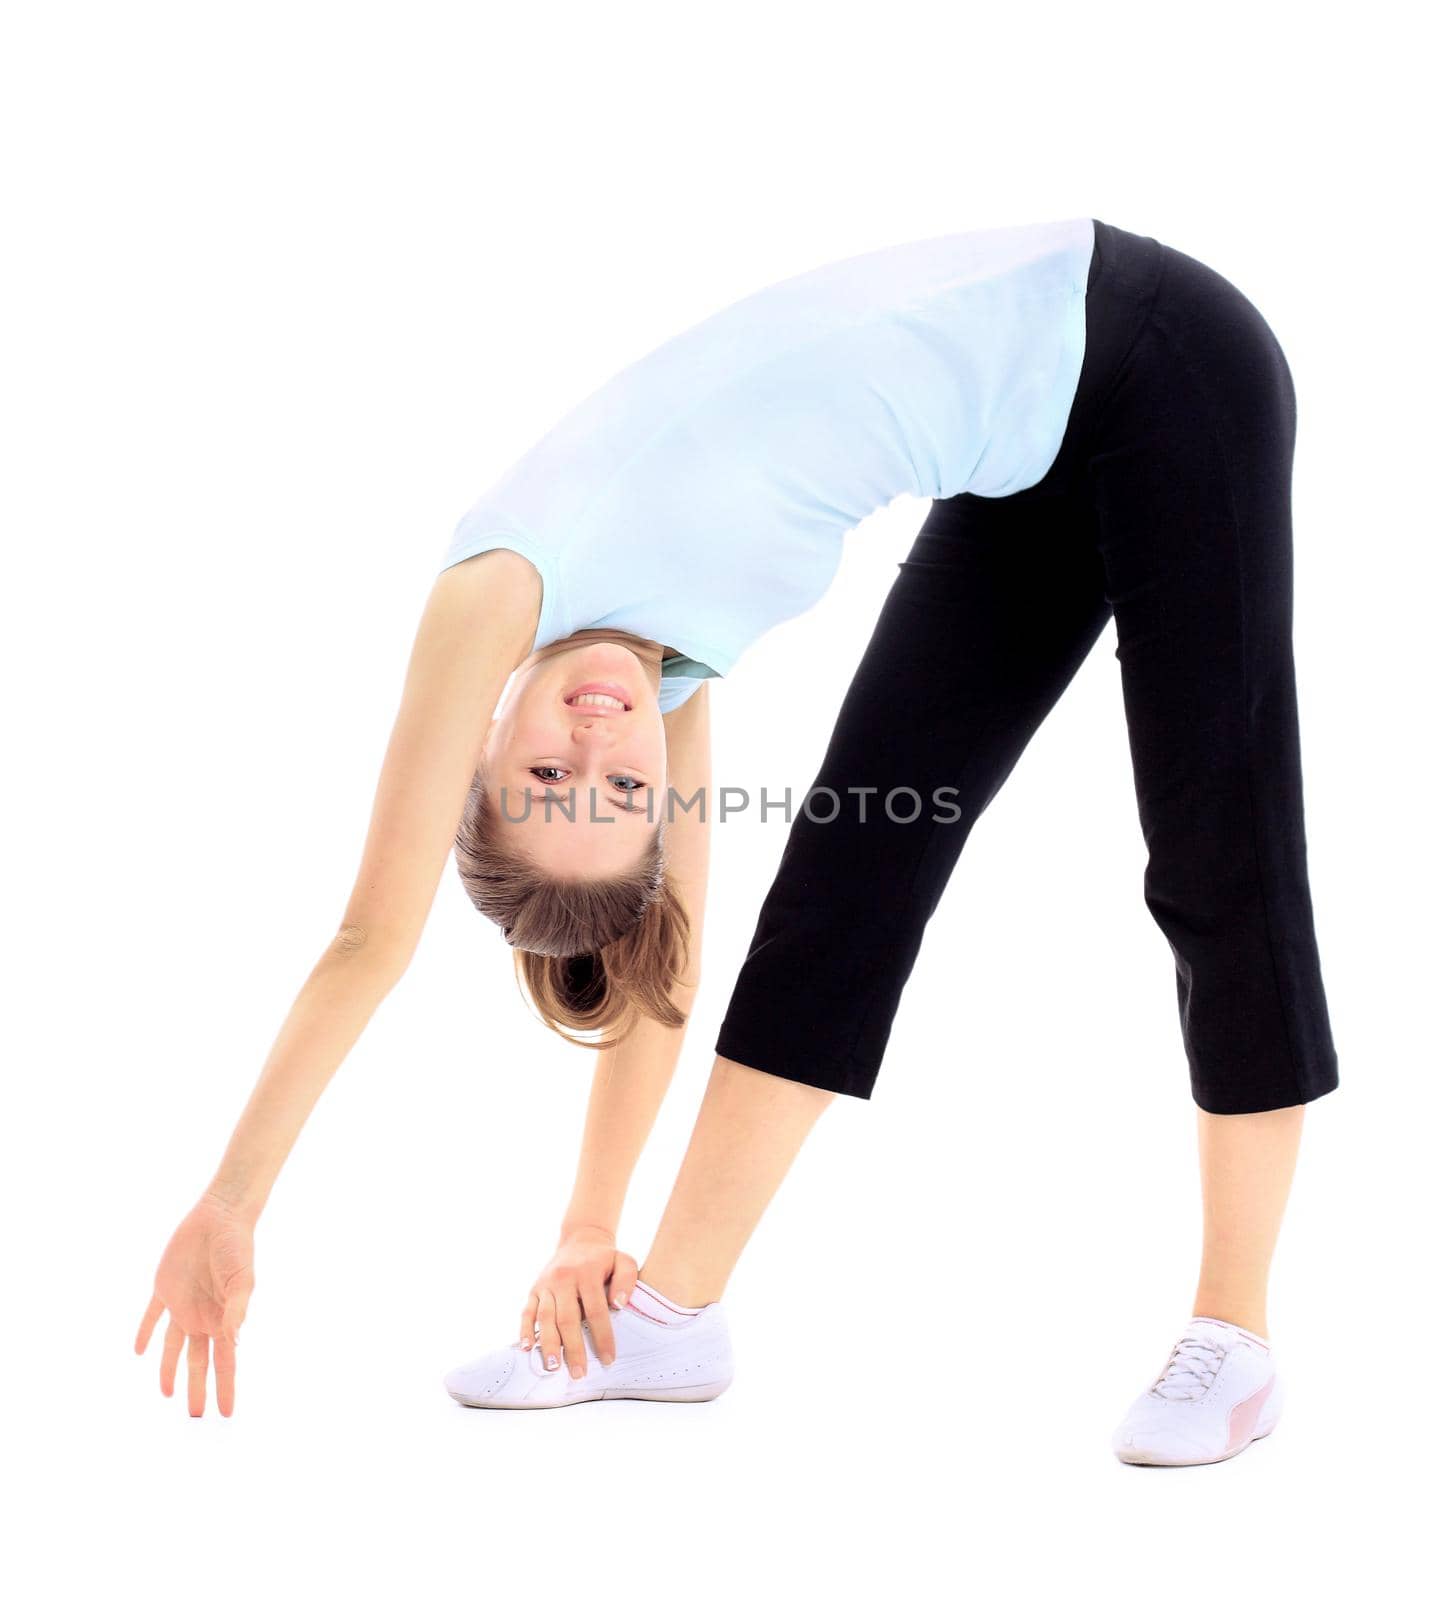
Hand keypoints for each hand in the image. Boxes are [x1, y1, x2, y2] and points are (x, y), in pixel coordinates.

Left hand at [134, 1191, 255, 1416]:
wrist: (219, 1216)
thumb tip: (234, 1340)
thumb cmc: (237, 1245)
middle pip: (198, 1361)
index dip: (225, 1387)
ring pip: (173, 1347)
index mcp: (224, 1318)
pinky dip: (145, 1333)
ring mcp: (183, 1304)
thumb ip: (237, 1307)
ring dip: (169, 1369)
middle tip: (197, 1416)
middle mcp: (203, 1316)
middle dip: (198, 1389)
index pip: (224, 1362)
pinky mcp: (165, 1288)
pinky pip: (152, 1317)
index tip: (226, 1413)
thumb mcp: (243, 1278)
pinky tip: (139, 1351)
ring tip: (167, 1394)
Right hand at [520, 1225, 637, 1378]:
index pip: (596, 1310)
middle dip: (573, 1348)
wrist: (580, 1239)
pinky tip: (527, 1348)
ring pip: (545, 1317)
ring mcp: (546, 1284)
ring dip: (548, 1344)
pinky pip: (527, 1311)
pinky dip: (525, 1330)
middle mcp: (563, 1278)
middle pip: (567, 1318)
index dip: (602, 1336)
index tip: (608, 1359)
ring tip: (553, 1367)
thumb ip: (627, 1280)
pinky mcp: (534, 1289)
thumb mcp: (623, 1261)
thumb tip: (619, 1305)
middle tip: (579, 1374)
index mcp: (587, 1273)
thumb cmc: (605, 1258)